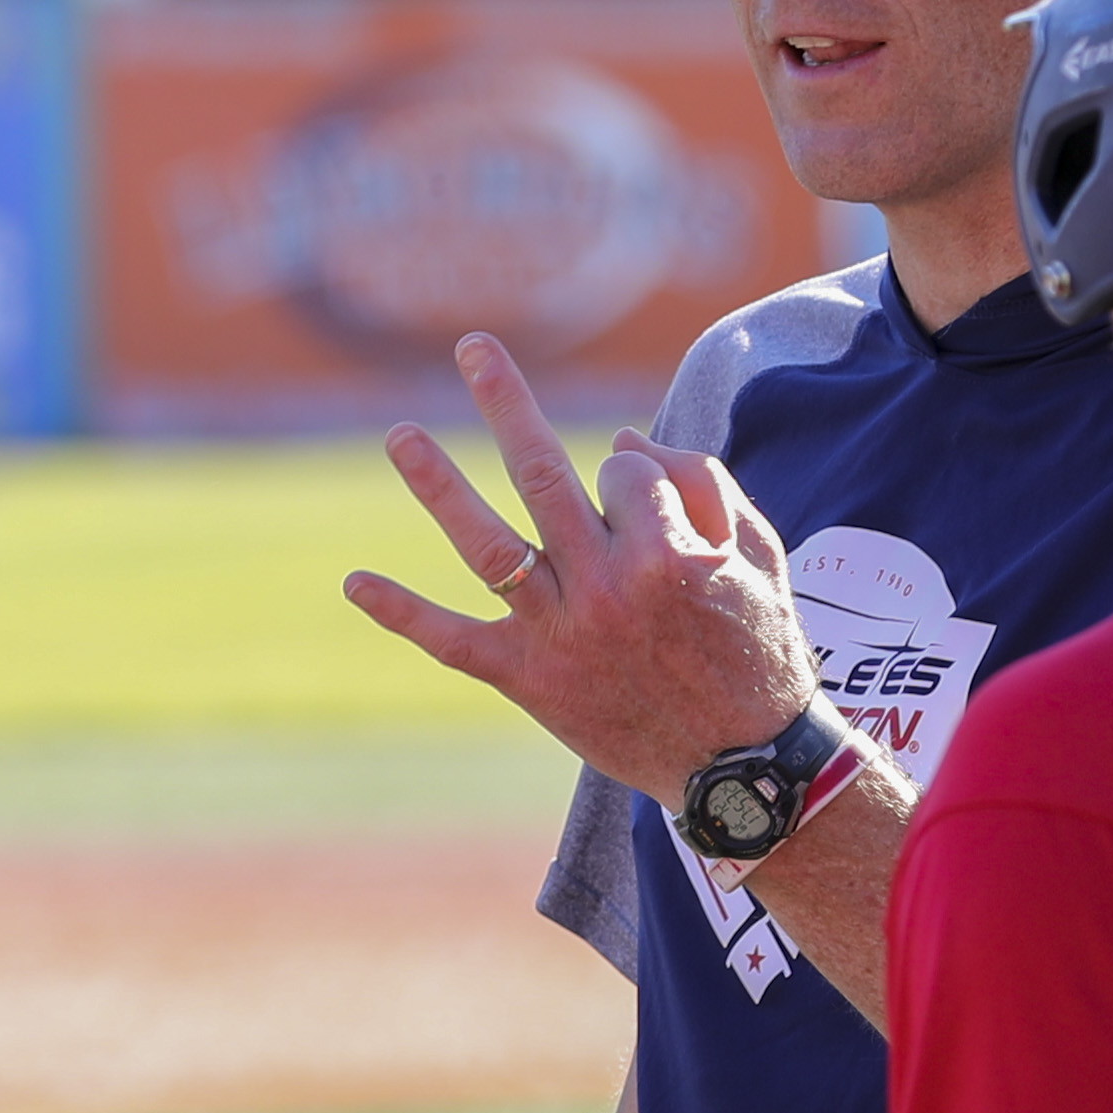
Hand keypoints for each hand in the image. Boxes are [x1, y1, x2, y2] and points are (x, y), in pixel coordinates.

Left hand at [346, 334, 829, 808]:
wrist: (743, 766)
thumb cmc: (757, 650)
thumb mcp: (757, 555)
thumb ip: (702, 484)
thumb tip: (620, 438)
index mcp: (666, 552)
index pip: (623, 472)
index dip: (637, 480)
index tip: (650, 509)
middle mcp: (604, 586)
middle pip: (541, 472)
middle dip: (507, 400)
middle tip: (472, 346)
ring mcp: (559, 633)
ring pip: (487, 543)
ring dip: (438, 485)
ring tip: (401, 435)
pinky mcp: (529, 680)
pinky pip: (454, 642)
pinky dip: (403, 614)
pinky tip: (354, 583)